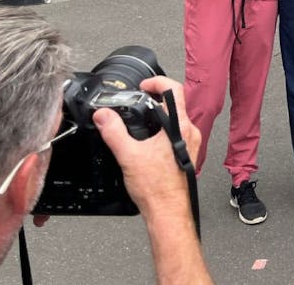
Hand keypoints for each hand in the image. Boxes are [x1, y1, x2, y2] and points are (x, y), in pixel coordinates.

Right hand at [93, 76, 199, 217]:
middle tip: (140, 100)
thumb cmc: (157, 188)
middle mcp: (189, 132)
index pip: (174, 89)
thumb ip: (113, 132)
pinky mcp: (185, 154)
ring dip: (159, 115)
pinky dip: (162, 130)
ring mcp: (190, 143)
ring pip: (176, 119)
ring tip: (141, 119)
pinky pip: (176, 133)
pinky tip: (147, 141)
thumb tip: (103, 116)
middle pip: (176, 103)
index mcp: (180, 126)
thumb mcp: (128, 155)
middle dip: (156, 98)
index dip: (157, 82)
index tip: (144, 85)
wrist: (168, 212)